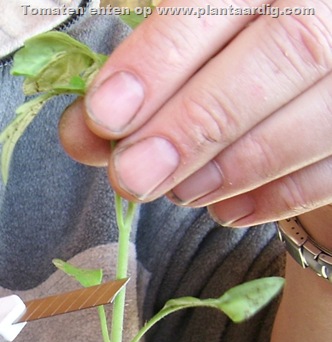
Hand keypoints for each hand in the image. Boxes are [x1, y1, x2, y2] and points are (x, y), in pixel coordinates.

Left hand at [60, 0, 331, 226]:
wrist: (307, 69)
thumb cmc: (236, 55)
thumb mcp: (192, 45)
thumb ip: (138, 82)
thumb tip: (83, 135)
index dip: (162, 58)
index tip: (105, 115)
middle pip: (284, 53)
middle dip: (197, 125)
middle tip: (133, 176)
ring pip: (318, 116)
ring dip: (236, 167)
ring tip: (180, 194)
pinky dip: (279, 197)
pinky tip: (227, 212)